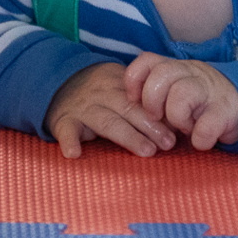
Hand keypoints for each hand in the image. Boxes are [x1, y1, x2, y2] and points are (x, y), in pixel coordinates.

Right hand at [44, 63, 176, 157]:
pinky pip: (67, 131)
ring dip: (128, 136)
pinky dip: (69, 141)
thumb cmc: (100, 94)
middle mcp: (102, 94)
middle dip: (151, 126)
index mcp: (119, 84)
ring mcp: (82, 108)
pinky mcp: (63, 121)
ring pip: (107, 122)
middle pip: (130, 109)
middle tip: (169, 143)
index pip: (144, 98)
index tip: (179, 129)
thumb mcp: (121, 88)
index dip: (162, 113)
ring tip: (146, 151)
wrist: (57, 84)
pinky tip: (74, 153)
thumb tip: (178, 126)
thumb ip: (144, 104)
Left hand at [124, 52, 237, 150]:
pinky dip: (199, 138)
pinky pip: (206, 125)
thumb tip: (128, 109)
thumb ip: (154, 95)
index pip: (147, 60)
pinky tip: (200, 141)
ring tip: (184, 127)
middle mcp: (192, 73)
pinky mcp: (227, 110)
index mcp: (175, 68)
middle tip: (157, 118)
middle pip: (162, 74)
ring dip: (177, 118)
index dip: (134, 80)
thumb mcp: (174, 91)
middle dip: (152, 100)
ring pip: (182, 94)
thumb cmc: (198, 104)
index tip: (134, 100)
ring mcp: (210, 89)